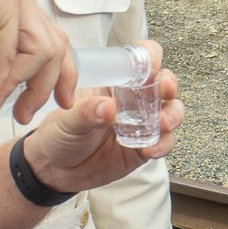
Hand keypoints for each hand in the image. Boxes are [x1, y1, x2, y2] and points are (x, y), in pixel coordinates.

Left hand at [20, 43, 181, 193]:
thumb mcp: (67, 120)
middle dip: (169, 85)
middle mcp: (132, 99)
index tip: (150, 67)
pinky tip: (151, 149)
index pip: (138, 61)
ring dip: (172, 115)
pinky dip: (163, 144)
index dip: (149, 58)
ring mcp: (141, 123)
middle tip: (165, 91)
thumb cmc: (59, 134)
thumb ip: (88, 112)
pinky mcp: (145, 146)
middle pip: (163, 83)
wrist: (55, 170)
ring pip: (170, 111)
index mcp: (114, 82)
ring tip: (162, 123)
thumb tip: (109, 108)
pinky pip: (164, 142)